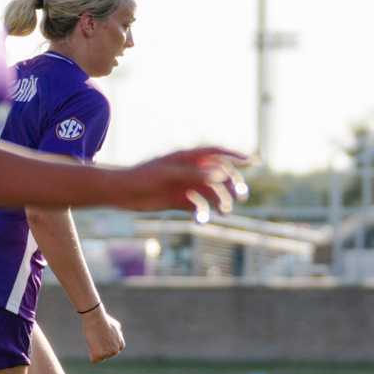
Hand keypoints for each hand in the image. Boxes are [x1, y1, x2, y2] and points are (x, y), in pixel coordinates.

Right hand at [81, 305, 124, 362]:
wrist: (96, 318)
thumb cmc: (103, 320)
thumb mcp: (115, 325)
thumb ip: (117, 333)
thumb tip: (118, 334)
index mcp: (120, 345)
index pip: (113, 351)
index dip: (106, 345)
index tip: (102, 339)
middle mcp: (116, 351)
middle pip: (106, 355)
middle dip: (101, 349)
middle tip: (97, 338)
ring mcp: (108, 354)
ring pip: (100, 358)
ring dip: (95, 350)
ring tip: (94, 339)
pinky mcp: (99, 355)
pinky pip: (94, 361)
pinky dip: (90, 354)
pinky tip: (91, 345)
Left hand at [112, 147, 249, 220]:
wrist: (121, 192)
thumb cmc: (142, 177)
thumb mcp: (169, 174)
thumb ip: (195, 174)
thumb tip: (222, 175)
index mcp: (187, 157)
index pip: (215, 152)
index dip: (234, 155)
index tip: (252, 161)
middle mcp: (188, 170)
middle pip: (217, 174)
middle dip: (231, 184)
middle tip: (241, 196)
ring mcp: (184, 185)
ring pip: (210, 192)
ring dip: (219, 201)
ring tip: (224, 212)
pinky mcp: (178, 200)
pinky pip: (197, 206)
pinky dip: (202, 213)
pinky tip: (201, 220)